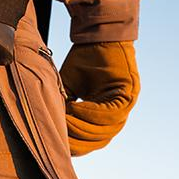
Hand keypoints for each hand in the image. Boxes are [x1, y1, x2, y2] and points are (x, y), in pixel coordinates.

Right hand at [59, 41, 139, 155]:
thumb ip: (63, 107)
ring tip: (64, 121)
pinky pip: (110, 114)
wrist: (99, 33)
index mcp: (106, 113)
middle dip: (77, 140)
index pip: (93, 139)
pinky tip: (75, 108)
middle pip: (100, 139)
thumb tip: (50, 129)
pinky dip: (90, 114)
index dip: (76, 145)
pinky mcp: (129, 93)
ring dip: (82, 127)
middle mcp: (119, 112)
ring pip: (105, 130)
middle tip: (58, 135)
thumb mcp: (69, 87)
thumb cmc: (84, 59)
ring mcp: (126, 104)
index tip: (57, 144)